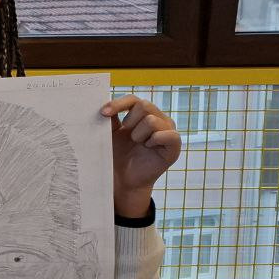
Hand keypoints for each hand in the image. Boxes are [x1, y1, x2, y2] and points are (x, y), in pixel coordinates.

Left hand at [102, 94, 180, 217]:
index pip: (133, 99)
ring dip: (138, 134)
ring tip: (138, 144)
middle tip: (127, 136)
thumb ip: (110, 117)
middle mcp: (158, 118)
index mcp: (142, 113)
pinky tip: (148, 147)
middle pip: (144, 105)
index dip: (118, 104)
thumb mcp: (110, 133)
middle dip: (130, 121)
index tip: (103, 113)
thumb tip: (103, 103)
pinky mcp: (174, 145)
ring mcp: (168, 130)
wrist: (123, 178)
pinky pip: (167, 134)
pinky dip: (153, 141)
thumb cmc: (117, 154)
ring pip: (151, 120)